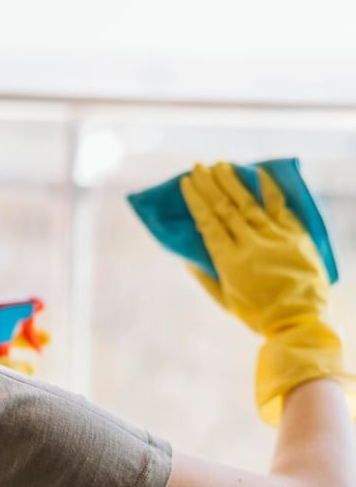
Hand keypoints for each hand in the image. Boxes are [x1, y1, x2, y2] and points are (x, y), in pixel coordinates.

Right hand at [180, 162, 345, 424]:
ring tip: (220, 166)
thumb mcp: (224, 300)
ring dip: (232, 182)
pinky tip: (258, 172)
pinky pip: (280, 208)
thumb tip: (186, 255)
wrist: (298, 320)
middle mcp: (249, 244)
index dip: (196, 200)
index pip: (208, 222)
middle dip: (210, 185)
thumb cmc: (257, 314)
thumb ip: (205, 276)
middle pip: (225, 208)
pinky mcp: (294, 236)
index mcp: (229, 261)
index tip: (186, 183)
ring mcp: (274, 238)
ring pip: (248, 204)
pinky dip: (269, 189)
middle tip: (198, 167)